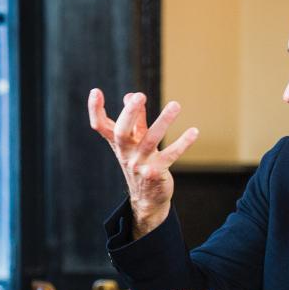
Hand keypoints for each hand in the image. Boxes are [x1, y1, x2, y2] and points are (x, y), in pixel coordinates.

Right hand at [88, 88, 197, 237]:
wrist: (148, 198)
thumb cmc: (139, 164)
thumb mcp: (134, 141)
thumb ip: (135, 119)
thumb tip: (131, 95)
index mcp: (118, 144)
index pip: (100, 126)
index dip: (95, 110)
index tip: (95, 91)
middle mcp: (125, 153)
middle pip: (121, 132)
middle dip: (129, 114)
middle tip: (140, 96)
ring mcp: (140, 164)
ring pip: (150, 140)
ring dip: (163, 122)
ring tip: (175, 105)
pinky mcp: (156, 172)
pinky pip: (170, 155)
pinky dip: (182, 144)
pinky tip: (193, 132)